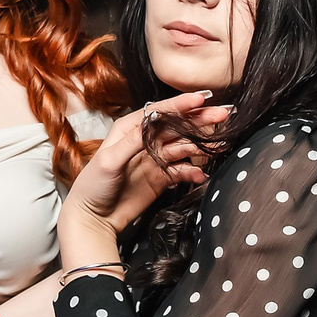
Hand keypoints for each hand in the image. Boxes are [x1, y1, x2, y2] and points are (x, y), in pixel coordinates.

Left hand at [63, 91, 225, 241]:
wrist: (93, 217)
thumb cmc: (93, 185)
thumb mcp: (109, 160)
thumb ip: (133, 141)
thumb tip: (154, 121)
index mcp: (130, 128)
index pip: (160, 111)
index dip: (182, 105)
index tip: (202, 99)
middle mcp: (145, 140)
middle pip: (177, 126)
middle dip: (200, 120)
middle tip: (223, 114)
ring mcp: (155, 158)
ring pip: (183, 147)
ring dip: (201, 145)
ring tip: (220, 145)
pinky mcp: (161, 177)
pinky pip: (182, 170)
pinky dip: (192, 172)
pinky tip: (200, 175)